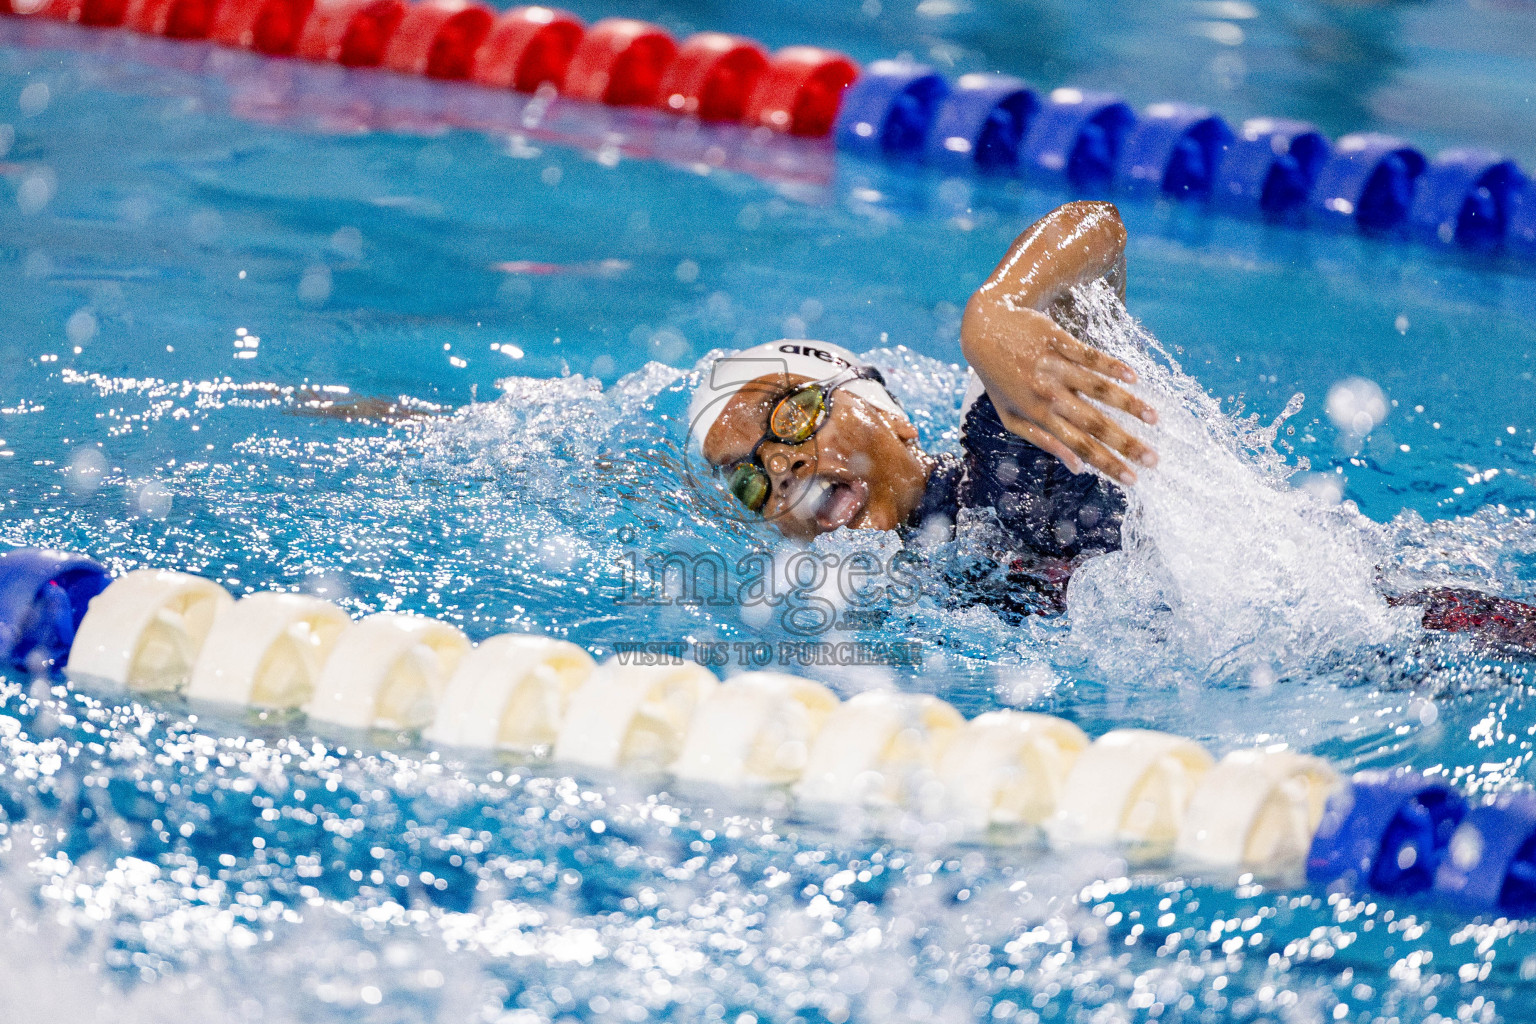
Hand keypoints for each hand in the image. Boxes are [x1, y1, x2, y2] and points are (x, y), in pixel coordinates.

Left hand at [960, 301, 1157, 483]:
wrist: (985, 329)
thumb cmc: (1000, 379)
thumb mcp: (1011, 417)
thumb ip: (1043, 440)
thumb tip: (1077, 467)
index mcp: (1038, 416)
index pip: (1079, 446)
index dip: (1107, 464)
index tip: (1133, 479)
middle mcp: (1047, 394)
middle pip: (1093, 424)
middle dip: (1125, 444)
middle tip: (1154, 460)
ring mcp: (1053, 366)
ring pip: (1096, 389)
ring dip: (1127, 404)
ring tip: (1154, 419)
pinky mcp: (1057, 340)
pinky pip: (1088, 355)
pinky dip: (1111, 366)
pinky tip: (1133, 378)